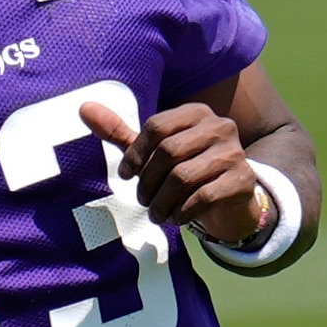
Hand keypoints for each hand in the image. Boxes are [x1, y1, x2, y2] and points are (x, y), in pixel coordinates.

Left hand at [86, 96, 275, 246]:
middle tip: (142, 200)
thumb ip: (121, 132)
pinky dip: (183, 212)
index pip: (157, 127)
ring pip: (184, 177)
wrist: (230, 200)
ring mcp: (235, 153)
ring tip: (156, 214)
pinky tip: (177, 218)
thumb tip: (83, 108)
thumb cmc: (185, 170)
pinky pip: (203, 197)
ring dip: (162, 202)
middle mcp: (219, 126)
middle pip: (169, 152)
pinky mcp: (243, 180)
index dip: (135, 154)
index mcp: (196, 113)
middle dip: (148, 182)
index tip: (127, 175)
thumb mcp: (153, 152)